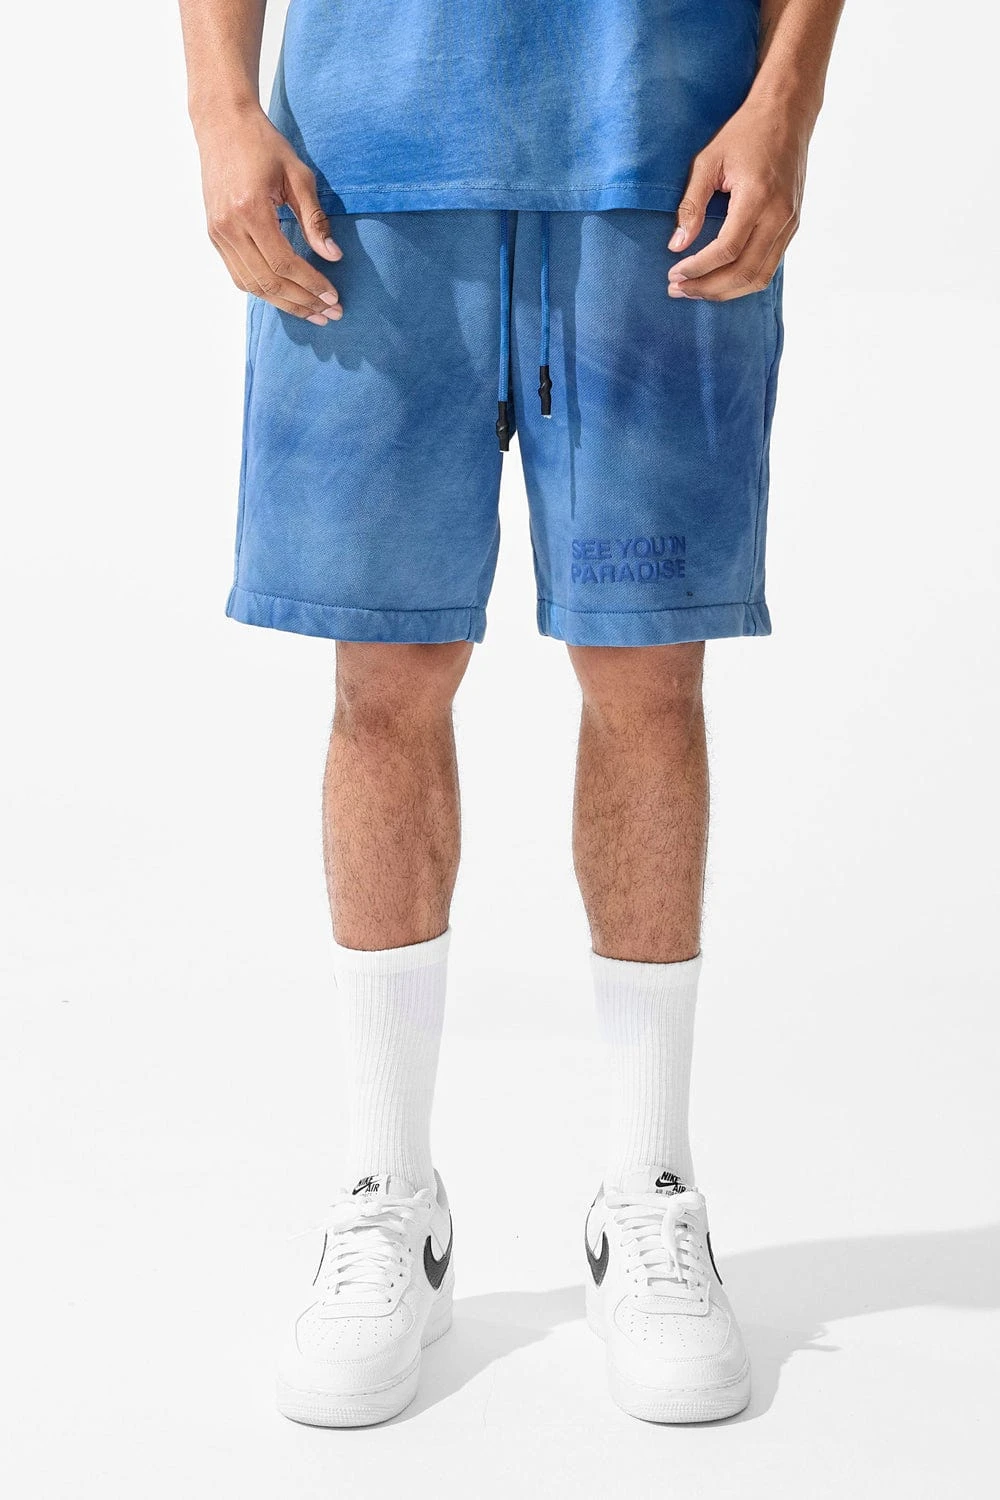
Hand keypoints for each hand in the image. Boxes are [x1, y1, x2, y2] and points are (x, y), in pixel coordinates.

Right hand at [197, 107, 342, 324]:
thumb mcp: (298, 175)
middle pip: (268, 281)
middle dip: (302, 302)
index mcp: (250, 210)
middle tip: (330, 314)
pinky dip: (264, 290)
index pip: (284, 263)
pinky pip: (240, 275)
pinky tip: (287, 295)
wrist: (222, 124)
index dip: (311, 284)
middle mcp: (229, 226)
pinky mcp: (215, 235)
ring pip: (252, 285)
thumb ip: (315, 219)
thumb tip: (333, 256)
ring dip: (284, 303)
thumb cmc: (263, 145)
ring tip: (313, 312)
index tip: (333, 298)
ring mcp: (218, 233)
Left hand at [666, 99, 807, 301]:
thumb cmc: (746, 132)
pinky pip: (768, 267)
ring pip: (759, 277)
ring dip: (725, 291)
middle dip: (708, 288)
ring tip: (696, 290)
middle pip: (744, 272)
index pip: (727, 250)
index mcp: (758, 197)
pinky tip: (719, 279)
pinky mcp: (792, 227)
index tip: (673, 274)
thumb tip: (676, 245)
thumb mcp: (709, 160)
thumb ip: (692, 204)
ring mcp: (790, 224)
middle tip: (677, 290)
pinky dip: (742, 280)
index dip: (698, 268)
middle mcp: (780, 215)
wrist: (788, 113)